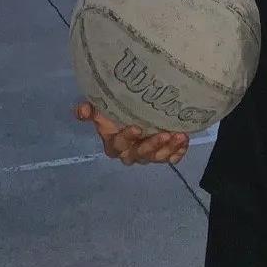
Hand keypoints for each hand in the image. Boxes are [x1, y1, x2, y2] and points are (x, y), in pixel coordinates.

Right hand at [74, 100, 188, 165]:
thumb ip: (91, 110)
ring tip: (180, 136)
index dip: (127, 139)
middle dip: (152, 145)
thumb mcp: (101, 109)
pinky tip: (185, 141)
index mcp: (114, 143)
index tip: (137, 128)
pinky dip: (178, 151)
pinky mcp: (162, 154)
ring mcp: (148, 155)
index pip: (118, 145)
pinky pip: (171, 158)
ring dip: (169, 148)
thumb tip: (81, 110)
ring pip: (157, 157)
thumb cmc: (115, 111)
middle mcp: (130, 153)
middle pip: (140, 154)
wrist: (135, 112)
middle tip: (165, 133)